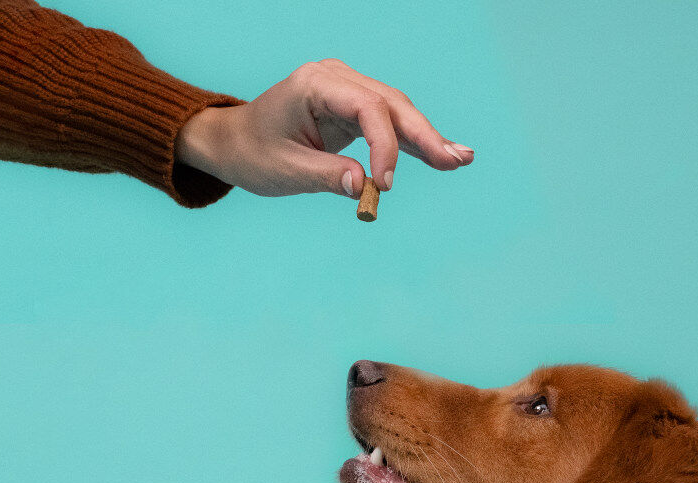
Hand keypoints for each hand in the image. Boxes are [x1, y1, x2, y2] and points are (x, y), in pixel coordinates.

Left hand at [175, 58, 473, 197]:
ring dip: (428, 139)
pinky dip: (414, 144)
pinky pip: (389, 126)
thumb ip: (326, 176)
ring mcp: (348, 92)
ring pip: (397, 113)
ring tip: (461, 160)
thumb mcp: (285, 171)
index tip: (385, 185)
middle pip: (391, 105)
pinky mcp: (354, 111)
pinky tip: (444, 156)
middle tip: (456, 161)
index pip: (366, 108)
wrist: (236, 143)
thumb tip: (362, 188)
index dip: (384, 146)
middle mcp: (336, 79)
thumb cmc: (255, 154)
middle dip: (425, 136)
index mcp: (315, 84)